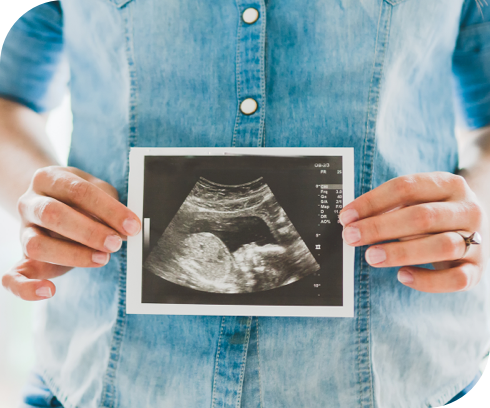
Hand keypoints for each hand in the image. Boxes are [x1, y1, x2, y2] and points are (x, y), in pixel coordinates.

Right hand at [1, 166, 140, 300]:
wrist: (49, 199)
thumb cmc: (81, 198)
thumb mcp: (97, 190)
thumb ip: (108, 205)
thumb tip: (126, 229)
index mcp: (49, 179)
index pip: (79, 191)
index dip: (108, 210)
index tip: (132, 226)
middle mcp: (30, 202)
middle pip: (53, 214)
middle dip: (89, 232)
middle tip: (116, 243)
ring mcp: (23, 230)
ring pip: (35, 245)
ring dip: (72, 255)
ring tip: (103, 258)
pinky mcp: (23, 257)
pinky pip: (12, 276)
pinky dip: (26, 288)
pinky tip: (49, 291)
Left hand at [339, 172, 488, 292]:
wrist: (476, 226)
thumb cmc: (433, 212)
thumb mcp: (417, 200)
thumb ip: (389, 207)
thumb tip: (349, 220)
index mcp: (449, 184)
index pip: (407, 187)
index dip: (372, 202)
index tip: (346, 216)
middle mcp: (467, 209)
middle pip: (422, 217)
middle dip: (380, 227)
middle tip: (351, 237)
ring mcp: (476, 239)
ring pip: (442, 246)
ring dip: (401, 252)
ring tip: (371, 257)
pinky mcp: (478, 269)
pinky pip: (457, 279)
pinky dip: (428, 281)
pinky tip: (402, 276)